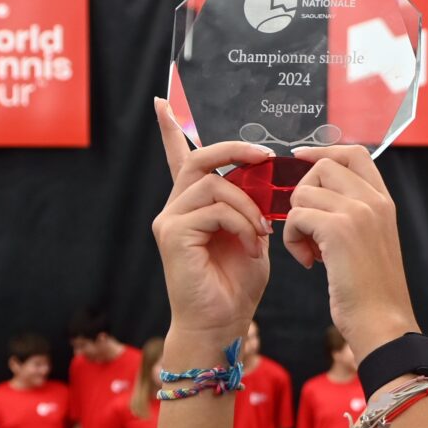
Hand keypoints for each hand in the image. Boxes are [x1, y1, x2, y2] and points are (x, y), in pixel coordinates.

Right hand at [152, 98, 272, 341]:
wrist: (222, 324)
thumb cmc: (237, 285)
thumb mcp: (253, 236)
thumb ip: (251, 206)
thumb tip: (262, 179)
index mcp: (194, 206)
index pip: (180, 159)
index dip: (170, 131)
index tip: (161, 104)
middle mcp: (176, 207)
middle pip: (201, 159)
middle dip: (236, 150)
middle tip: (266, 156)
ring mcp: (170, 219)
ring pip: (215, 184)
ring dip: (250, 205)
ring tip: (263, 233)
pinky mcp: (173, 234)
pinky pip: (215, 208)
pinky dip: (242, 223)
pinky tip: (251, 245)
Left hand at [283, 146, 417, 357]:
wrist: (383, 324)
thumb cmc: (372, 293)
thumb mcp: (371, 244)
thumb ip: (354, 215)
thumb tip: (314, 195)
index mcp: (385, 202)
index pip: (354, 154)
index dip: (323, 152)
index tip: (301, 161)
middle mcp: (374, 201)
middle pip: (322, 167)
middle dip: (303, 194)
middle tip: (309, 229)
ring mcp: (358, 213)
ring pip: (303, 193)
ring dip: (296, 222)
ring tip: (310, 252)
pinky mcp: (339, 230)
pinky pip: (295, 216)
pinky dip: (292, 239)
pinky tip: (308, 262)